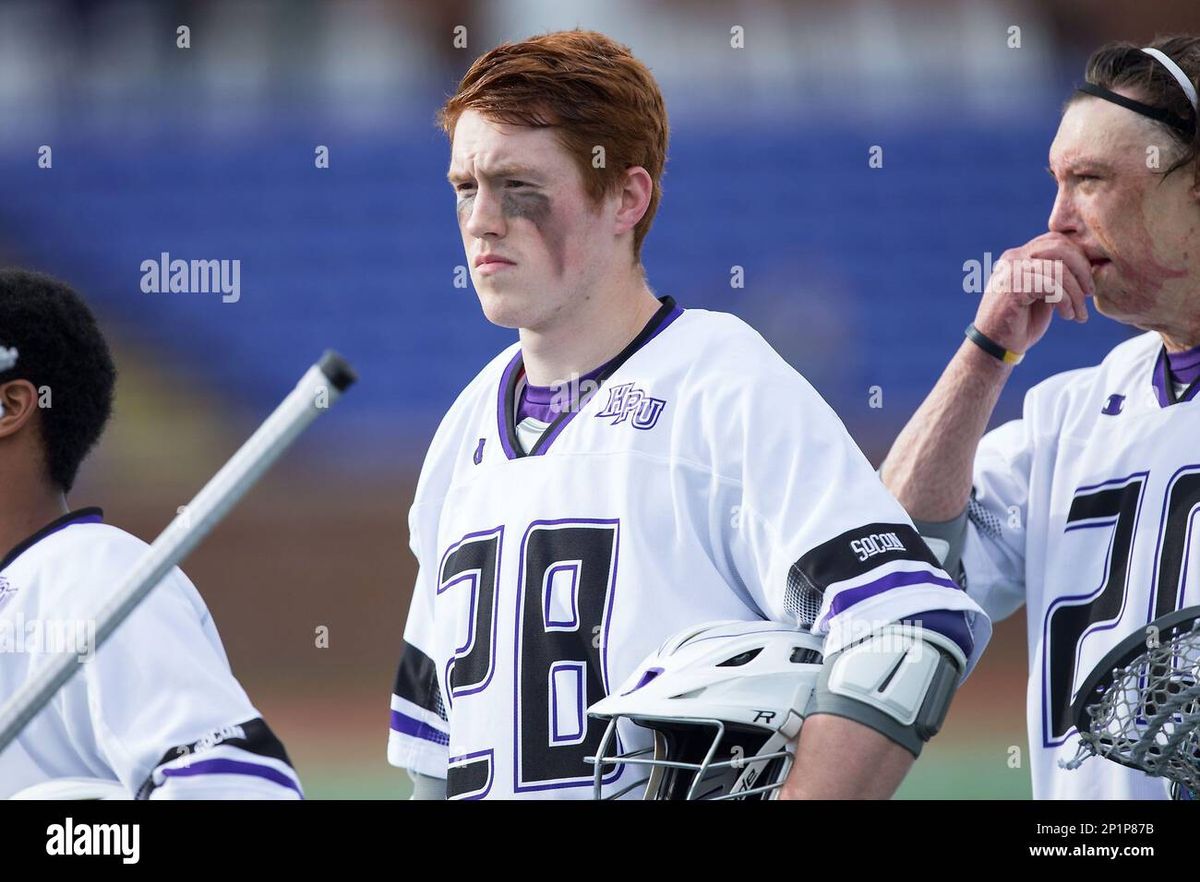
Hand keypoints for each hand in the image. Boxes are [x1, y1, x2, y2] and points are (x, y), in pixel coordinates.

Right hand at [975, 233, 1091, 353]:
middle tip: (1088, 293)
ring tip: (1077, 312)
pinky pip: (1051, 286)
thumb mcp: (1043, 293)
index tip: (1087, 284)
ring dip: (1075, 293)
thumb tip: (1088, 266)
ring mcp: (1011, 271)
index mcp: (1020, 255)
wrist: (994, 347)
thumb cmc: (1021, 323)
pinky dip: (1066, 302)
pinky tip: (1067, 315)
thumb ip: (1056, 276)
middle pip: (1060, 247)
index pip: (1057, 240)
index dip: (1080, 258)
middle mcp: (1013, 258)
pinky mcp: (1012, 287)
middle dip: (1082, 270)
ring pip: (1059, 269)